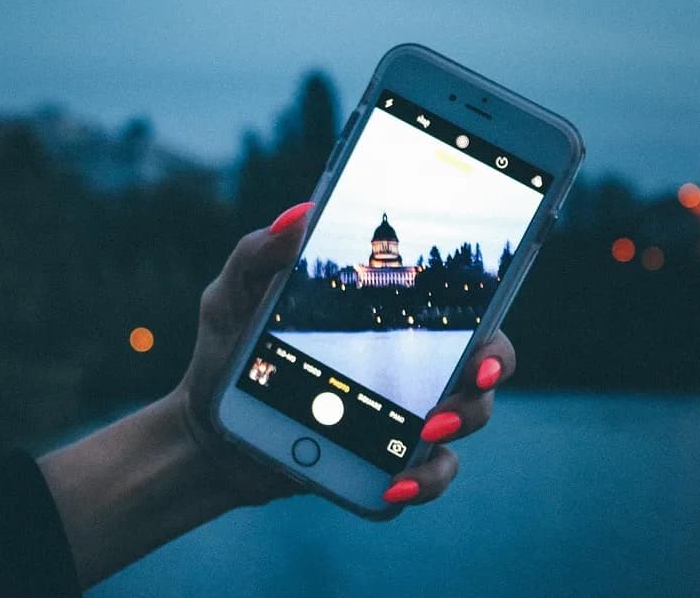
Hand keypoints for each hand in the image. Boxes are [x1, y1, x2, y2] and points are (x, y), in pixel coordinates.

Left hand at [178, 201, 516, 508]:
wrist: (208, 434)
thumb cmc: (229, 354)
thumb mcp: (232, 297)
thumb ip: (257, 254)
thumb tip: (297, 215)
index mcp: (389, 318)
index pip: (459, 306)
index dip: (490, 309)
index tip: (484, 316)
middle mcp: (410, 367)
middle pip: (484, 364)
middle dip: (491, 369)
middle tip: (473, 376)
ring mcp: (403, 418)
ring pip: (468, 423)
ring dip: (462, 423)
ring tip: (425, 431)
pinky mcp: (387, 465)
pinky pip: (426, 478)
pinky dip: (422, 482)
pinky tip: (392, 483)